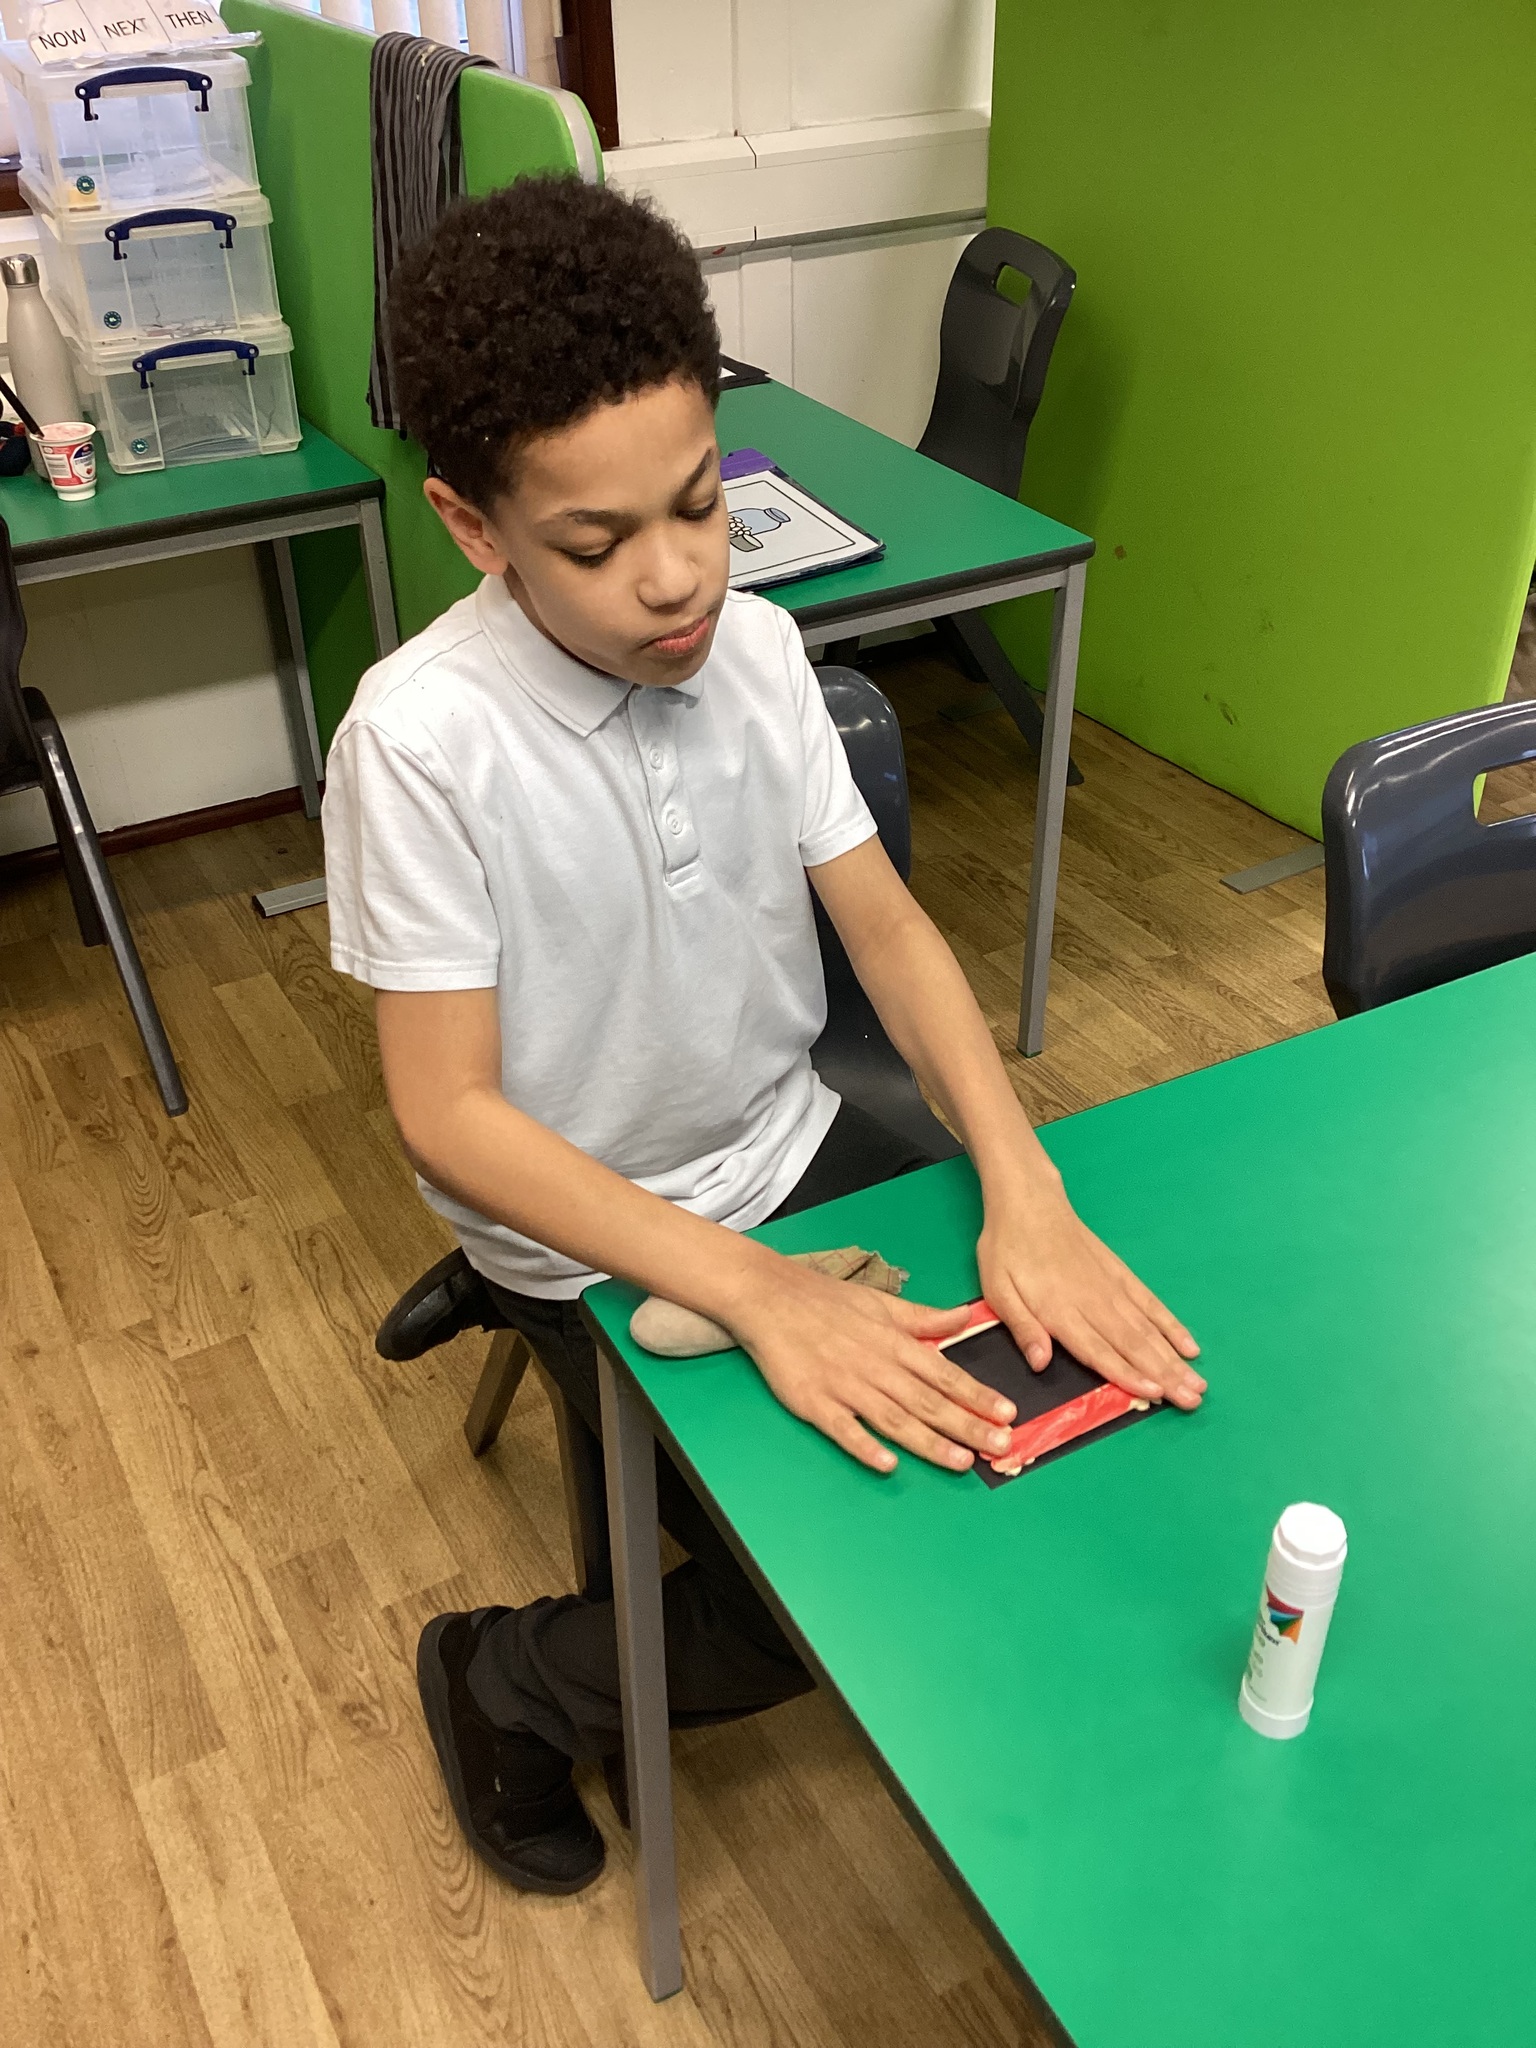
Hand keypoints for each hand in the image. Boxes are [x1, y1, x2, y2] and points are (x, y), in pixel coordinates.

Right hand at [729, 1261, 1018, 1474]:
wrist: (771, 1298)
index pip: (944, 1373)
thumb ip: (924, 1318)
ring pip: (895, 1418)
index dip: (977, 1394)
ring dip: (929, 1442)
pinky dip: (865, 1446)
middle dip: (967, 1424)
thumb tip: (965, 1318)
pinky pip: (844, 1429)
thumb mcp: (881, 1302)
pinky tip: (888, 1464)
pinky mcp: (815, 1403)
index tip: (1007, 1412)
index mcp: (894, 1343)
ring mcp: (846, 1386)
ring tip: (962, 1461)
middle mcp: (876, 1367)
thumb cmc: (826, 1300)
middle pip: (928, 1401)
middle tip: (1001, 1444)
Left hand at [978, 1182, 1204, 1409]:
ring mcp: (1111, 1286)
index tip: (1155, 1392)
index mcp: (1059, 1309)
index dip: (1127, 1373)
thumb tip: (1041, 1364)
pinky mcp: (1120, 1273)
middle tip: (1193, 1400)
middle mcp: (1092, 1301)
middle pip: (1132, 1344)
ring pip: (1147, 1328)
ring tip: (1198, 1383)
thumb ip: (1022, 1326)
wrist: (1029, 1201)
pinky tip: (1188, 1345)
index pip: (1098, 1349)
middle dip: (1164, 1374)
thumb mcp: (997, 1288)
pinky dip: (1170, 1325)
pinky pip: (1150, 1302)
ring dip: (1173, 1357)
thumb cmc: (1007, 1249)